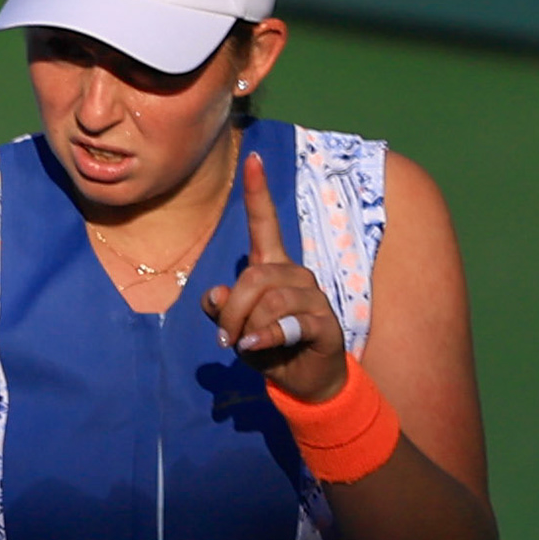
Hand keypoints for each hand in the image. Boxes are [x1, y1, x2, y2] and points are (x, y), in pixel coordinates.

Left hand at [201, 151, 346, 402]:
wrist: (305, 380)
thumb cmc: (269, 346)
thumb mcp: (237, 327)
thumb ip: (222, 310)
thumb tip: (214, 294)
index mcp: (272, 267)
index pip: (265, 223)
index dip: (258, 193)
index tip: (252, 158)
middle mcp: (295, 274)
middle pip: (253, 276)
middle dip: (231, 310)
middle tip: (225, 338)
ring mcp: (312, 296)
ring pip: (269, 299)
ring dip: (248, 326)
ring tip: (245, 345)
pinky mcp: (323, 322)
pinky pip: (288, 322)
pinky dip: (266, 336)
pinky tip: (256, 346)